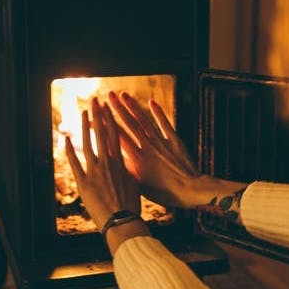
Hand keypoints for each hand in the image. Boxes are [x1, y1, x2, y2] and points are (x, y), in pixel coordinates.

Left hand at [65, 97, 140, 232]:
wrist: (123, 222)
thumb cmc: (131, 207)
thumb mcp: (135, 185)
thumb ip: (128, 172)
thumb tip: (127, 165)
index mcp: (121, 164)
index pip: (116, 136)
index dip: (111, 120)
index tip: (108, 108)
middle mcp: (108, 164)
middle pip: (102, 134)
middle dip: (98, 115)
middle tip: (95, 100)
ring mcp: (95, 172)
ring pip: (88, 144)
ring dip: (85, 127)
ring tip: (82, 113)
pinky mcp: (84, 183)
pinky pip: (74, 163)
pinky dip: (69, 150)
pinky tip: (65, 138)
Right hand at [107, 91, 245, 207]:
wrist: (190, 191)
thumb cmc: (164, 193)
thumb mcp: (141, 186)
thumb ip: (128, 171)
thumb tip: (114, 161)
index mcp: (137, 159)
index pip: (118, 137)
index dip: (107, 124)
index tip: (98, 113)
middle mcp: (148, 147)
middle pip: (129, 124)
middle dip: (117, 108)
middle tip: (107, 95)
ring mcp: (162, 142)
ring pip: (144, 120)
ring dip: (133, 106)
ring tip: (123, 94)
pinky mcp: (175, 140)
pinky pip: (164, 123)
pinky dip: (158, 112)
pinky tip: (151, 101)